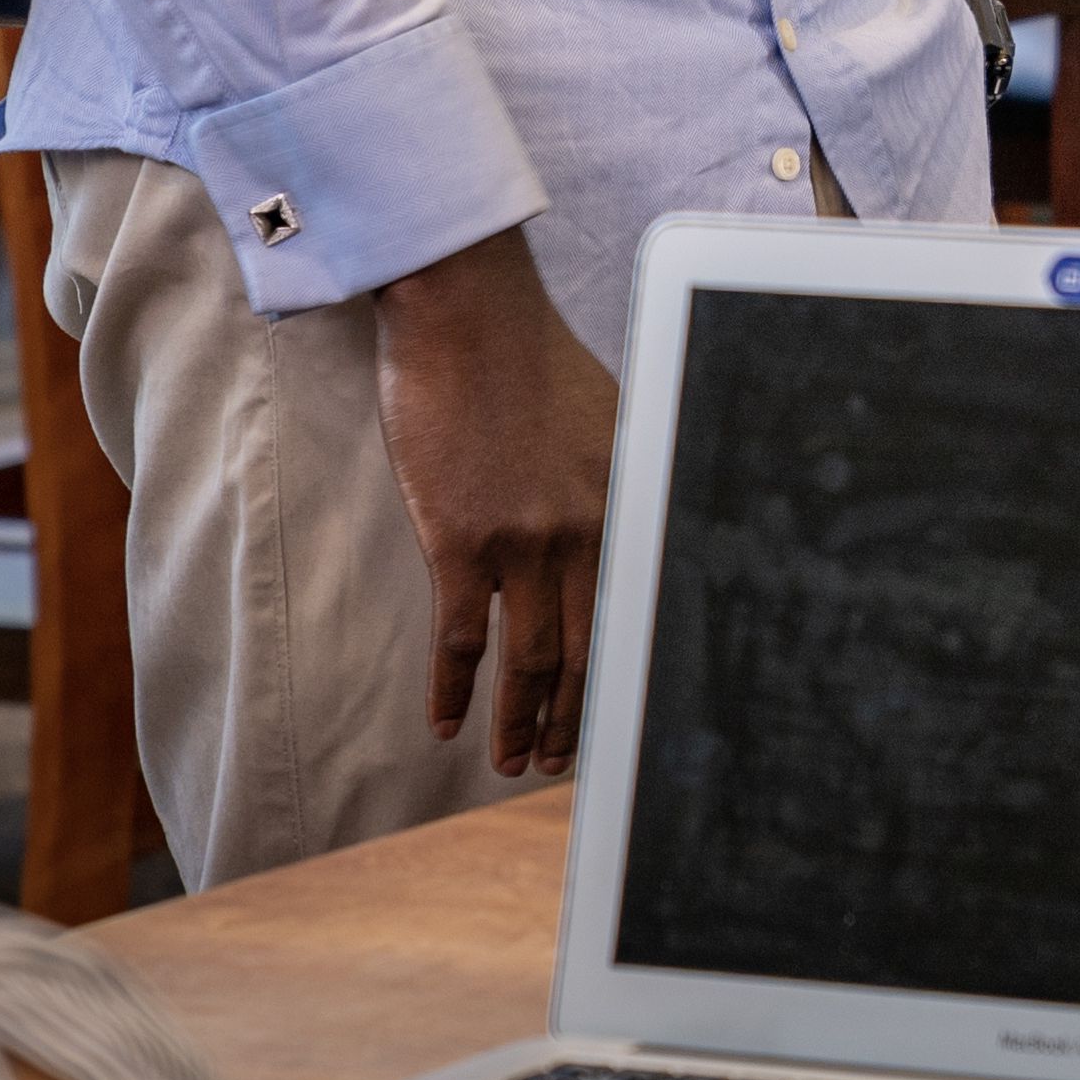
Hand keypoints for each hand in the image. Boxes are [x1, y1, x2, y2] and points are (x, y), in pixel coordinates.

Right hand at [373, 230, 621, 775]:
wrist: (465, 315)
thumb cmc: (526, 358)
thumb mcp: (602, 419)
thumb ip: (611, 483)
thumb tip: (617, 535)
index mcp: (625, 501)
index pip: (633, 612)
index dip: (622, 675)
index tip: (618, 718)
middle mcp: (587, 530)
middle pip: (586, 651)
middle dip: (574, 718)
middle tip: (561, 764)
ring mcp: (525, 540)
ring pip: (529, 659)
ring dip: (520, 721)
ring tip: (511, 762)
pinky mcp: (461, 540)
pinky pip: (462, 636)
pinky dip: (454, 688)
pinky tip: (447, 724)